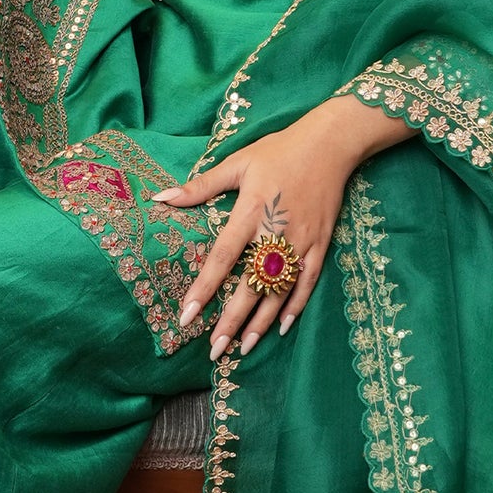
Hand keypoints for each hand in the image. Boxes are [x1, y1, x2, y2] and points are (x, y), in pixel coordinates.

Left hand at [152, 97, 416, 361]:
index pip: (223, 258)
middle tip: (215, 349)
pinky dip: (295, 306)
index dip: (204, 288)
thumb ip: (200, 186)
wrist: (331, 144)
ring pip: (280, 291)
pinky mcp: (322, 244)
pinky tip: (280, 327)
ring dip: (260, 322)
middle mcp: (277, 232)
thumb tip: (161, 198)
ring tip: (243, 348)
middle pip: (251, 285)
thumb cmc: (279, 151)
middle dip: (232, 320)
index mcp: (252, 211)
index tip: (187, 315)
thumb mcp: (237, 163)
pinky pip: (308, 282)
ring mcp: (302, 241)